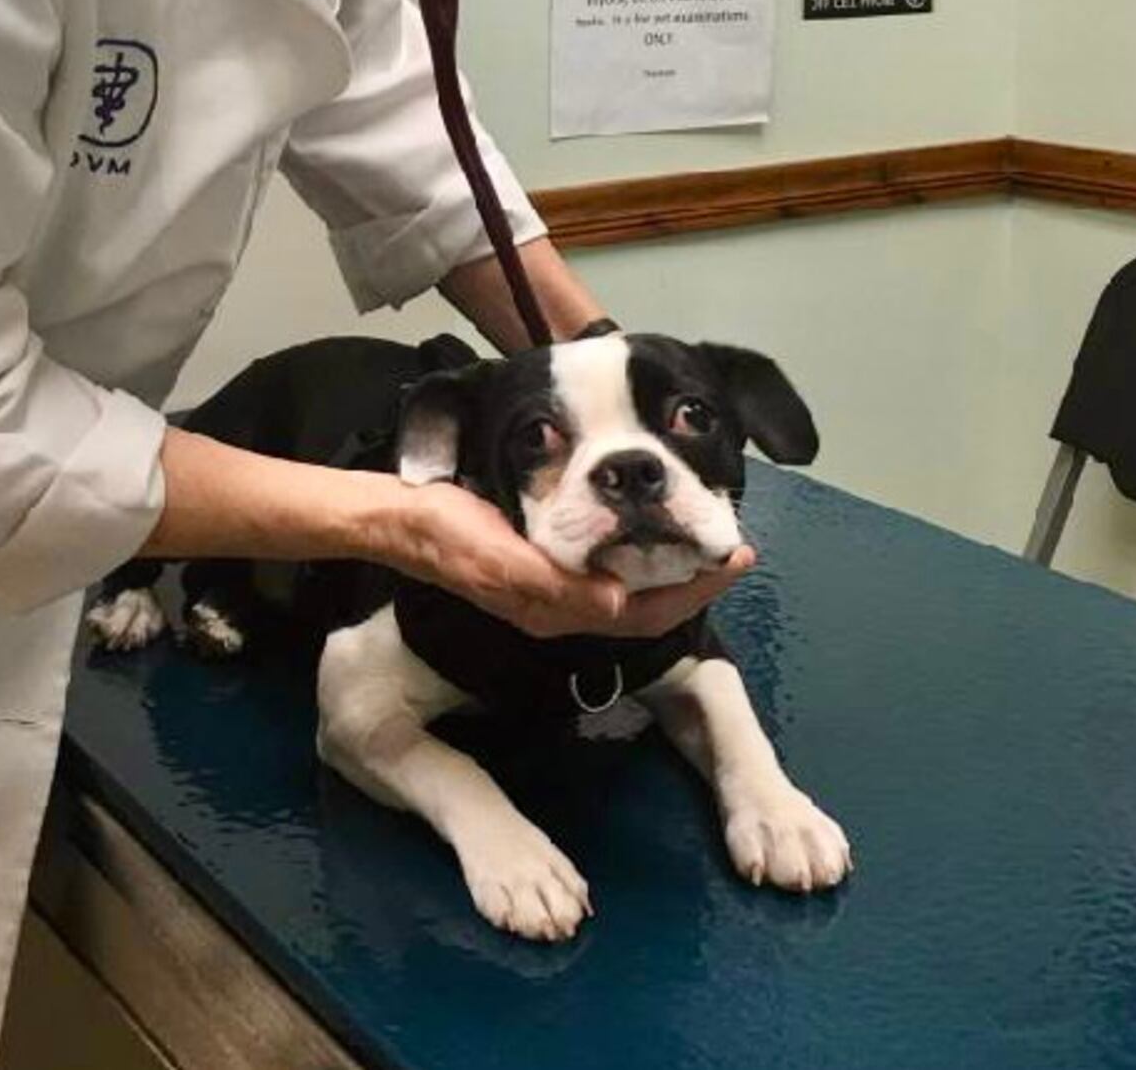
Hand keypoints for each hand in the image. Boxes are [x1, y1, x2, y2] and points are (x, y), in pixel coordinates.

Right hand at [379, 478, 755, 639]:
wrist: (397, 523)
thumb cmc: (444, 532)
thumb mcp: (494, 553)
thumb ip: (551, 581)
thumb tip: (617, 600)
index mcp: (554, 608)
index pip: (645, 612)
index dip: (695, 590)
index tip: (738, 557)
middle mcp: (560, 608)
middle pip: (646, 608)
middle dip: (695, 581)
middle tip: (738, 547)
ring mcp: (551, 592)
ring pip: (630, 593)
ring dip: (671, 570)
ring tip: (705, 539)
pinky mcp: (541, 572)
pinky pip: (607, 574)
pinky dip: (639, 558)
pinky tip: (648, 534)